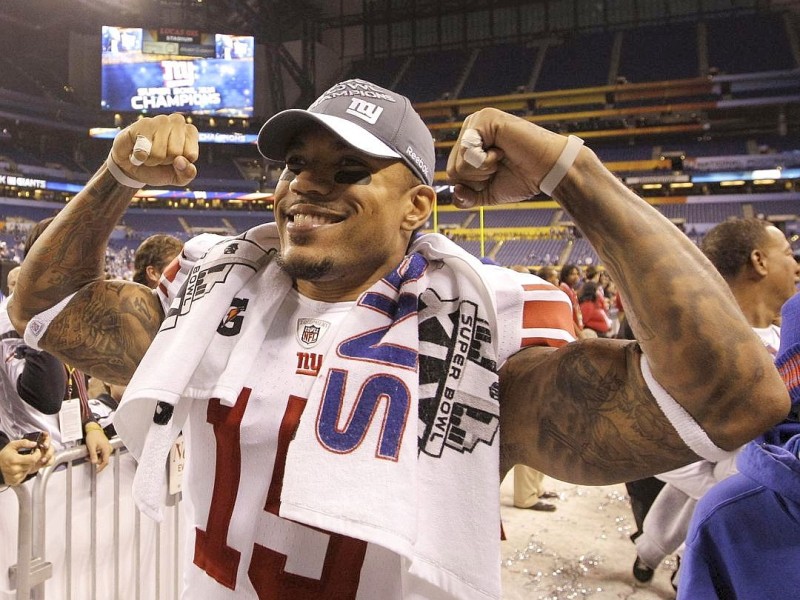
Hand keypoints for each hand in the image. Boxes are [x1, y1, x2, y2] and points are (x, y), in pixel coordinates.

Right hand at [0, 432, 54, 485]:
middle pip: (32, 465)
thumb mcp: (12, 445)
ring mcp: (14, 476)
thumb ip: (23, 442)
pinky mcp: (14, 481)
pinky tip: (20, 468)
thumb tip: (34, 444)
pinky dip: (24, 472)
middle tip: (29, 456)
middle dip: (33, 459)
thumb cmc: (5, 455)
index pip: (32, 459)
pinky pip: (25, 476)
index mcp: (14, 460)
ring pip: (29, 470)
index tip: (37, 451)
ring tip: (22, 462)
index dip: (37, 454)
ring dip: (29, 466)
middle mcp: (14, 469)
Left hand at [85, 427, 112, 472]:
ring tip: (89, 454)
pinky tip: (92, 452)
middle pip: (103, 460)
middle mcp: (109, 449)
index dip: (101, 467)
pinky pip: (102, 454)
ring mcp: (107, 448)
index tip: (97, 471)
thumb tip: (94, 462)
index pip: (105, 461)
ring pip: (102, 457)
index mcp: (107, 449)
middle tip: (88, 459)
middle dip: (96, 461)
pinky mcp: (105, 447)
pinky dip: (96, 454)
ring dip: (95, 458)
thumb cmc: (93, 435)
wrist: (94, 429)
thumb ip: (93, 455)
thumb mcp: (91, 446)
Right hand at [109, 113, 198, 187]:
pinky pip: (142, 151)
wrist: (132, 166)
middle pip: (175, 152)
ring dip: (152, 160)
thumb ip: (187, 173)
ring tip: (149, 153)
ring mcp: (160, 120)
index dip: (180, 164)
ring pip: (159, 152)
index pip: (191, 155)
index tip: (175, 160)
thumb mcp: (178, 177)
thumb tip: (180, 161)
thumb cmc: (160, 168)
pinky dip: (139, 158)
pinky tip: (137, 150)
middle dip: (165, 161)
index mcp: (191, 133)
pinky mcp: (142, 124)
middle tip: (159, 156)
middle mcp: (177, 122)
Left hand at [445, 108, 569, 207]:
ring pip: (458, 164)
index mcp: (469, 142)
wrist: (548, 170)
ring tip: (502, 157)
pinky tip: (502, 151)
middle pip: (452, 170)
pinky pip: (468, 153)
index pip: (452, 173)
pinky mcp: (485, 119)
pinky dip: (486, 162)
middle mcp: (470, 128)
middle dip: (478, 179)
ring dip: (484, 170)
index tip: (496, 173)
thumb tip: (454, 192)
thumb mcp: (488, 194)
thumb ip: (467, 197)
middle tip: (500, 165)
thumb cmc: (522, 178)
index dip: (473, 184)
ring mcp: (477, 121)